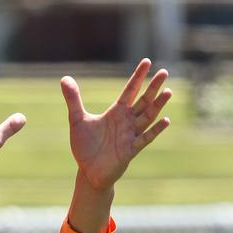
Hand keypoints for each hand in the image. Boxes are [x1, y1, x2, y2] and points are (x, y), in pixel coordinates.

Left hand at [60, 59, 171, 190]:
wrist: (88, 171)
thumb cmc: (85, 146)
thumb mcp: (77, 119)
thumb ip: (73, 99)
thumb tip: (64, 78)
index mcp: (115, 112)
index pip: (129, 90)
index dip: (138, 76)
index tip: (147, 61)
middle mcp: (126, 122)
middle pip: (143, 101)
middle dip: (153, 87)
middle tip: (164, 71)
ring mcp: (130, 135)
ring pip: (148, 117)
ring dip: (157, 105)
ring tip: (168, 91)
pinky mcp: (130, 150)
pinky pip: (145, 138)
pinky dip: (155, 130)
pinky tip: (165, 120)